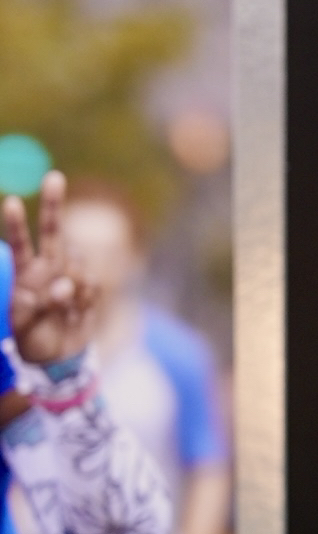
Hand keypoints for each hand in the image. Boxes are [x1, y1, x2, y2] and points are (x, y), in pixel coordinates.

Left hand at [5, 171, 98, 364]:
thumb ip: (30, 307)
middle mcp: (47, 267)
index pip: (18, 245)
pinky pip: (91, 283)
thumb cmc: (32, 338)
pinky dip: (84, 298)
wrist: (61, 356)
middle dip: (53, 203)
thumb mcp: (21, 328)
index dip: (16, 224)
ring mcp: (70, 274)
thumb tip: (57, 287)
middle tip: (53, 177)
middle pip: (52, 230)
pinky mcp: (89, 286)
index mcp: (24, 273)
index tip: (11, 202)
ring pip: (76, 262)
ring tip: (63, 307)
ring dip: (71, 282)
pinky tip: (76, 311)